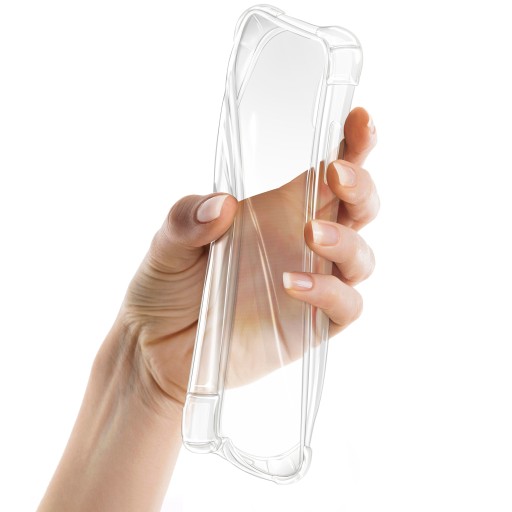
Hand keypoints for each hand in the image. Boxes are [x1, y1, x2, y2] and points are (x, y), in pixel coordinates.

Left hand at [104, 107, 378, 414]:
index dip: (351, 144)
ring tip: (312, 233)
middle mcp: (303, 243)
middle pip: (359, 208)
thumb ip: (187, 219)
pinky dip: (330, 292)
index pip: (327, 172)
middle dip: (361, 186)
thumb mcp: (165, 244)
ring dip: (346, 240)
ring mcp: (314, 283)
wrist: (158, 349)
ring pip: (362, 257)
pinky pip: (345, 306)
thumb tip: (221, 204)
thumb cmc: (166, 288)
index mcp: (279, 211)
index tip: (358, 119)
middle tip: (337, 175)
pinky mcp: (313, 324)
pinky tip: (293, 284)